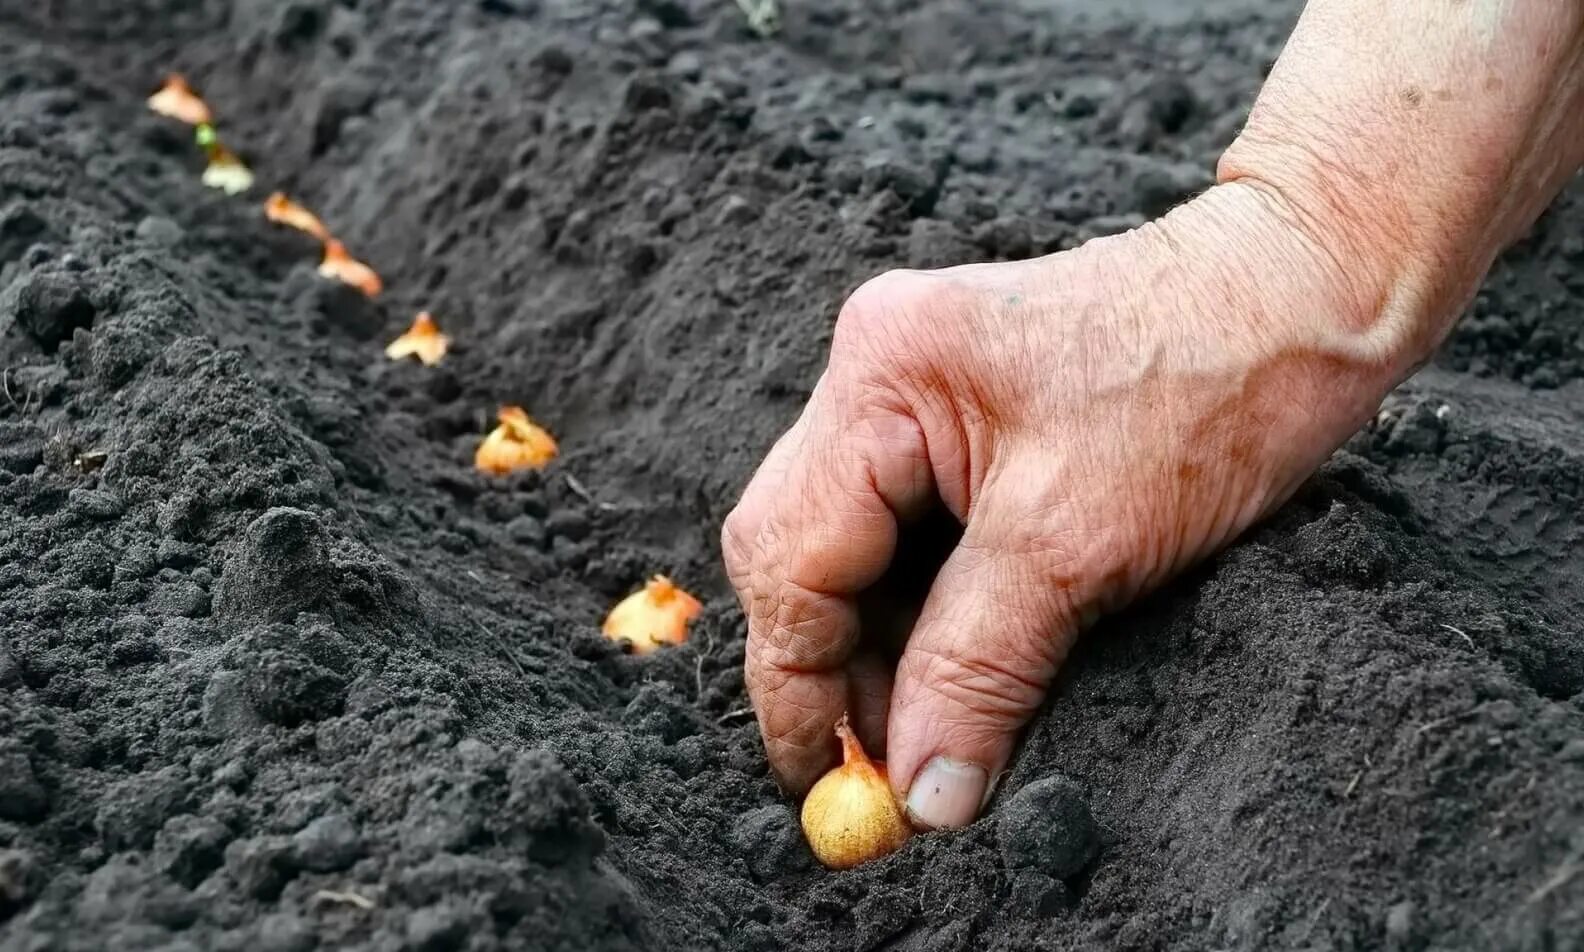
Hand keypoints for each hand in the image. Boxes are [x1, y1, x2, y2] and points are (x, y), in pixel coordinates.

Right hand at [723, 182, 1416, 828]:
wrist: (1304, 292)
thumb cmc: (1209, 386)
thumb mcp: (1078, 544)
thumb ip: (975, 671)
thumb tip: (920, 795)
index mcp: (881, 375)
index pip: (786, 554)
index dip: (796, 683)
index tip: (826, 783)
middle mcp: (875, 370)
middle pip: (798, 548)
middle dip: (832, 667)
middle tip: (885, 769)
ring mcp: (912, 388)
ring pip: (848, 547)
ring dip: (878, 644)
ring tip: (930, 728)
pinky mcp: (957, 413)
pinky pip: (902, 528)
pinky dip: (920, 606)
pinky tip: (956, 662)